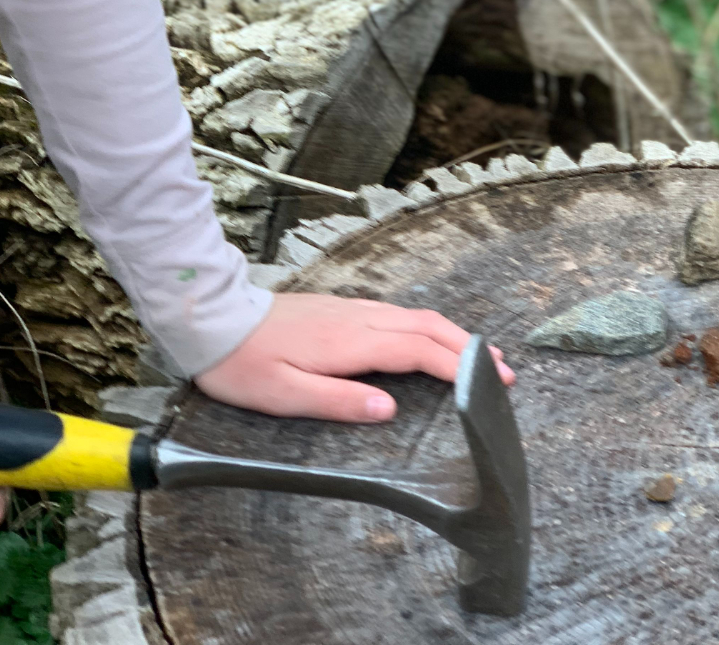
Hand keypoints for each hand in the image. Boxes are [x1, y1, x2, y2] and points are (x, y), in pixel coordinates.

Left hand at [195, 294, 514, 422]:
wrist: (215, 319)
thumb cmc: (245, 364)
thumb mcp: (285, 395)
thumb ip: (339, 401)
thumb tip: (389, 409)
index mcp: (351, 342)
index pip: (418, 349)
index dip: (458, 365)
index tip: (491, 380)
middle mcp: (358, 319)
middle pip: (427, 326)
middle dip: (468, 347)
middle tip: (503, 371)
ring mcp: (351, 310)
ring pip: (415, 317)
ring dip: (451, 336)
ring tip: (478, 357)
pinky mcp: (342, 309)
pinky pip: (398, 315)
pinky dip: (427, 329)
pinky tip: (429, 342)